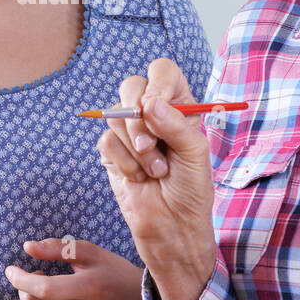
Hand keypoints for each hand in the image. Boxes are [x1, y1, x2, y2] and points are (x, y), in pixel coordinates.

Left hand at [4, 238, 145, 299]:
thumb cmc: (115, 274)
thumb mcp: (92, 253)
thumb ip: (59, 247)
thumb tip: (27, 247)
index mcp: (89, 287)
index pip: (42, 288)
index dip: (20, 278)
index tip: (11, 270)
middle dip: (23, 291)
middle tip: (34, 280)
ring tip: (40, 297)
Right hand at [95, 58, 217, 299]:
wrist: (172, 228)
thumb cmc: (192, 190)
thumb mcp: (194, 153)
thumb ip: (174, 124)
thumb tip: (149, 102)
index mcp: (179, 106)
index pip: (163, 72)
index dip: (158, 82)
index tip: (156, 103)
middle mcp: (153, 114)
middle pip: (132, 86)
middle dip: (137, 115)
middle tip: (149, 142)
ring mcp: (130, 132)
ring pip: (116, 115)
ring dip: (136, 147)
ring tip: (156, 170)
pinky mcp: (112, 152)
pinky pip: (106, 141)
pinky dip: (124, 161)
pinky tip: (139, 177)